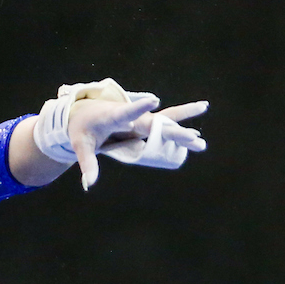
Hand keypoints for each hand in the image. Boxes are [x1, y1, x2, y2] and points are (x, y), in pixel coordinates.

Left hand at [69, 98, 207, 189]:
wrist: (82, 112)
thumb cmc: (81, 128)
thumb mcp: (81, 145)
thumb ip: (87, 163)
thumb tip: (89, 185)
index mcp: (114, 116)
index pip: (128, 112)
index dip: (140, 107)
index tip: (155, 99)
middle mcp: (132, 116)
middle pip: (157, 122)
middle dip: (176, 131)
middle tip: (195, 139)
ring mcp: (139, 118)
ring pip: (165, 118)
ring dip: (185, 119)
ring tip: (203, 119)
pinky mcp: (143, 122)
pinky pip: (164, 124)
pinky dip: (179, 127)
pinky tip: (196, 135)